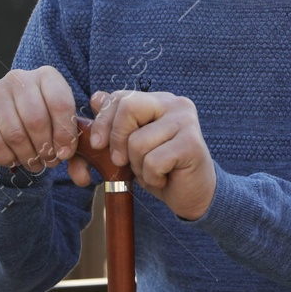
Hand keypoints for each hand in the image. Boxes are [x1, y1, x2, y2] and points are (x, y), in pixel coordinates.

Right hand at [0, 66, 81, 173]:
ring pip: (14, 134)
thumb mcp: (64, 118)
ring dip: (28, 156)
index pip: (60, 104)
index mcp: (46, 75)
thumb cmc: (48, 115)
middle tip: (50, 161)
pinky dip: (7, 158)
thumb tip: (63, 154)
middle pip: (35, 120)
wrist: (15, 111)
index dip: (65, 134)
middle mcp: (19, 78)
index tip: (66, 153)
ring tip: (35, 163)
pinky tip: (15, 160)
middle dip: (45, 148)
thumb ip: (69, 135)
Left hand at [74, 89, 217, 220]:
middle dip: (117, 139)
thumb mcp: (132, 144)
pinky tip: (164, 178)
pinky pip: (153, 161)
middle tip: (121, 161)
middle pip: (128, 108)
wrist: (194, 194)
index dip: (103, 121)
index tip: (97, 144)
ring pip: (137, 142)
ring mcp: (186, 122)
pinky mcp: (192, 144)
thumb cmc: (162, 168)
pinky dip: (152, 177)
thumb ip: (116, 121)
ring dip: (138, 166)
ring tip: (153, 171)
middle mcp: (176, 105)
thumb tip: (96, 98)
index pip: (121, 97)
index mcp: (160, 100)